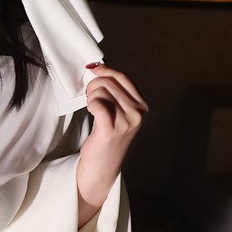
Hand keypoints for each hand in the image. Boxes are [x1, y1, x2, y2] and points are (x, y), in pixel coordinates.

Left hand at [77, 63, 147, 225]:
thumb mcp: (117, 110)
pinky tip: (91, 112)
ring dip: (91, 96)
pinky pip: (97, 104)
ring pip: (102, 92)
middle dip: (94, 86)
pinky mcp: (111, 129)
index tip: (93, 70)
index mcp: (142, 105)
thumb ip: (113, 90)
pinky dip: (90, 104)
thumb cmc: (106, 135)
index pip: (123, 77)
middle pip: (110, 83)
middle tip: (90, 97)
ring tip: (92, 107)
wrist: (102, 165)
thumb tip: (97, 66)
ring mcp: (127, 122)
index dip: (106, 70)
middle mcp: (138, 113)